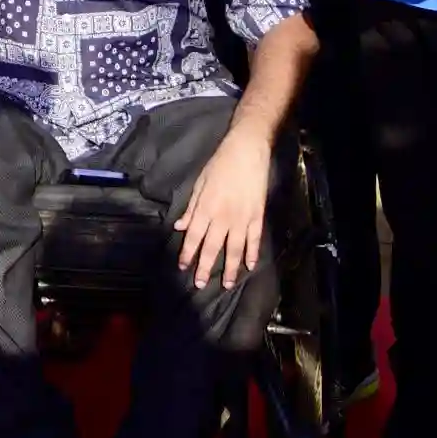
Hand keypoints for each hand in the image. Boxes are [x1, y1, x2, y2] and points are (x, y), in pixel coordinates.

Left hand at [172, 128, 271, 289]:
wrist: (247, 152)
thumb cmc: (219, 165)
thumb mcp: (199, 184)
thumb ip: (191, 208)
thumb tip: (179, 227)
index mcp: (205, 208)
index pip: (194, 237)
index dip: (188, 253)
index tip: (183, 267)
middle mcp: (223, 217)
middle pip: (212, 248)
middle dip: (206, 267)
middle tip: (200, 284)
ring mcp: (242, 219)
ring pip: (235, 249)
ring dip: (231, 269)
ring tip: (227, 284)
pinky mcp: (257, 216)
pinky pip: (254, 240)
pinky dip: (252, 254)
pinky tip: (250, 266)